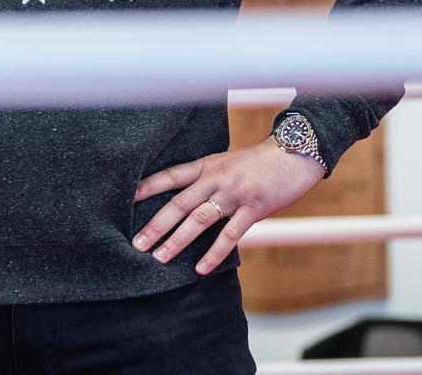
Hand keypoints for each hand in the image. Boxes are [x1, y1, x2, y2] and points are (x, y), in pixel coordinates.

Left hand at [131, 138, 324, 274]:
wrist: (295, 153)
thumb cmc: (260, 162)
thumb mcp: (227, 163)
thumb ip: (208, 179)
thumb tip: (185, 201)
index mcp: (206, 165)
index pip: (170, 176)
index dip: (147, 186)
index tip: (125, 198)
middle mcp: (215, 178)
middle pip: (178, 202)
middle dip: (155, 224)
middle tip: (136, 243)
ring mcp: (234, 193)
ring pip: (199, 219)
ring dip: (177, 240)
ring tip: (160, 258)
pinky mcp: (253, 208)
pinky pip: (230, 234)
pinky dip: (214, 253)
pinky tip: (200, 268)